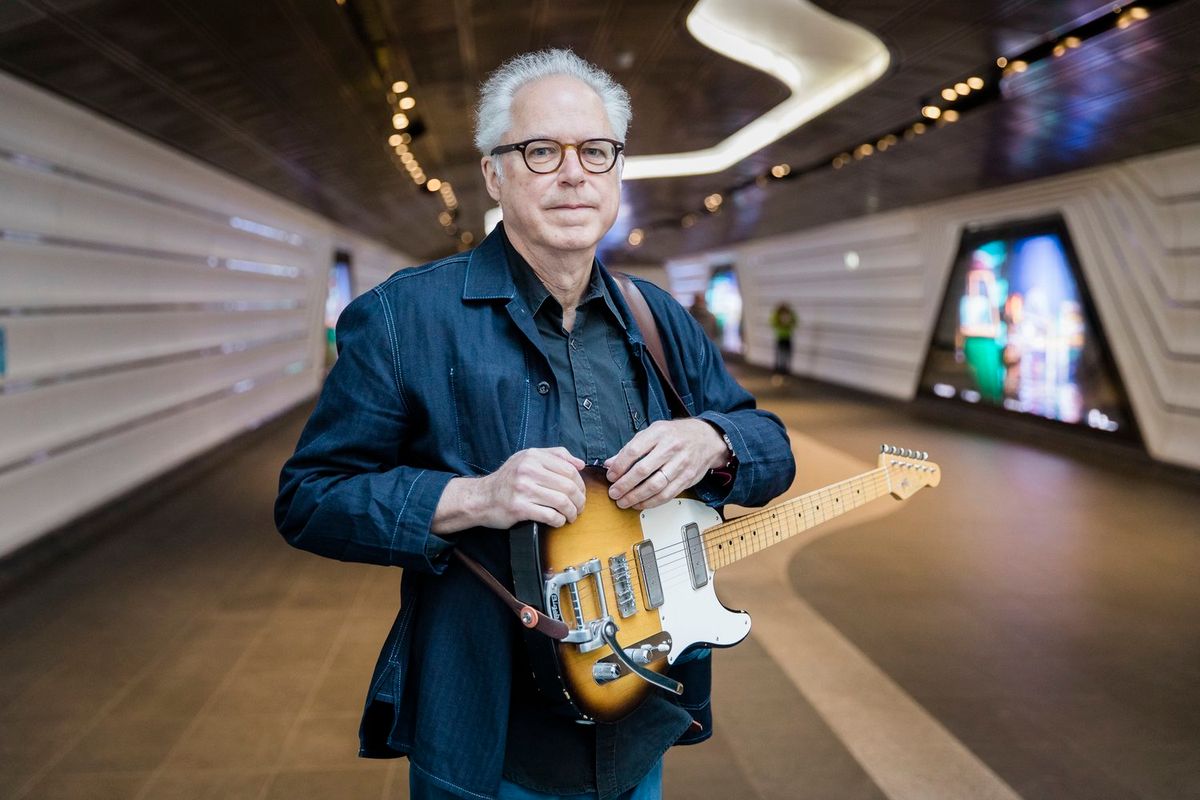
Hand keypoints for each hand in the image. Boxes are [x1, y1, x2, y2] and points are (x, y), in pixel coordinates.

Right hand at [433, 448, 586, 532]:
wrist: (482, 498)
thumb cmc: (508, 479)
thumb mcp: (527, 458)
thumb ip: (555, 455)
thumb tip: (580, 464)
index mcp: (532, 456)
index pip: (569, 469)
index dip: (580, 483)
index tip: (581, 493)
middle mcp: (527, 470)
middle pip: (568, 486)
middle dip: (579, 500)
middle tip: (580, 507)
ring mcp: (523, 489)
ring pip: (562, 502)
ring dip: (572, 512)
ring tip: (571, 516)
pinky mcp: (519, 508)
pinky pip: (550, 516)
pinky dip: (559, 521)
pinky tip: (558, 521)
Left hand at [604, 419, 727, 509]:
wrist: (706, 438)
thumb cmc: (676, 435)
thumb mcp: (653, 432)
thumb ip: (631, 448)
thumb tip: (610, 463)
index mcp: (658, 433)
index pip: (633, 451)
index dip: (619, 466)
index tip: (611, 476)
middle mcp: (671, 448)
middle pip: (643, 470)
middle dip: (625, 485)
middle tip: (614, 493)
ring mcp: (681, 464)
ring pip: (655, 485)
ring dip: (636, 497)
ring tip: (624, 501)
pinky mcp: (687, 478)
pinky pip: (667, 494)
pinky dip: (651, 502)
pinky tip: (640, 503)